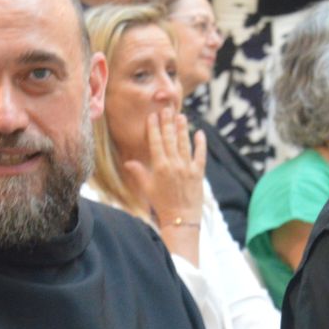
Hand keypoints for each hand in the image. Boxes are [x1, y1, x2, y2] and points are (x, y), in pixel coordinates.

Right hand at [121, 111, 205, 227]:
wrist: (181, 219)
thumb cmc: (161, 204)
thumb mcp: (146, 188)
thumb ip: (138, 173)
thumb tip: (128, 162)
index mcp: (159, 167)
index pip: (156, 143)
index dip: (154, 128)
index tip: (153, 116)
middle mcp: (173, 165)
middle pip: (170, 139)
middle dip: (167, 123)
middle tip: (166, 109)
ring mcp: (187, 168)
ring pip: (184, 143)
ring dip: (182, 129)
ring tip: (181, 116)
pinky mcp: (198, 173)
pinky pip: (200, 154)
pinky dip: (201, 143)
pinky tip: (199, 132)